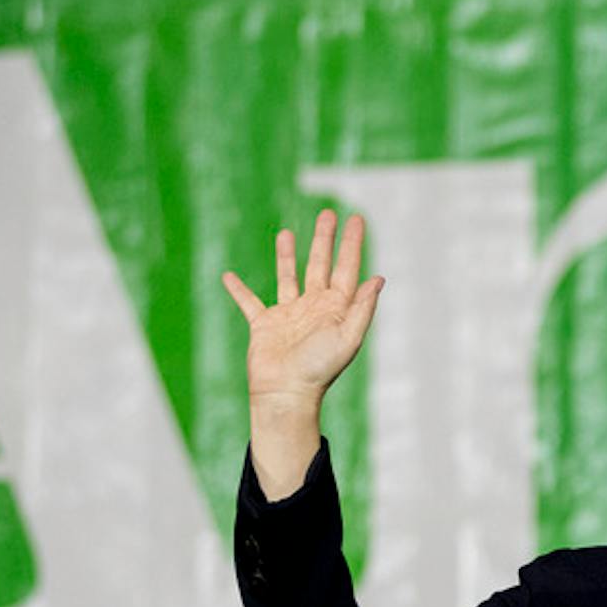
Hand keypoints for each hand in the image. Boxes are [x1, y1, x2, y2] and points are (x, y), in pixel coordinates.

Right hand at [224, 209, 384, 406]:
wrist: (287, 393)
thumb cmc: (320, 369)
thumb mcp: (348, 337)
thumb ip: (362, 308)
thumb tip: (378, 278)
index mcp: (336, 309)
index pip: (347, 268)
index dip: (352, 244)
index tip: (357, 219)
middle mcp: (313, 307)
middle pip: (320, 264)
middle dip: (324, 239)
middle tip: (329, 213)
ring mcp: (288, 315)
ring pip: (288, 276)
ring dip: (287, 255)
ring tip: (286, 232)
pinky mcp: (264, 324)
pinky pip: (248, 302)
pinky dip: (238, 290)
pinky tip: (228, 276)